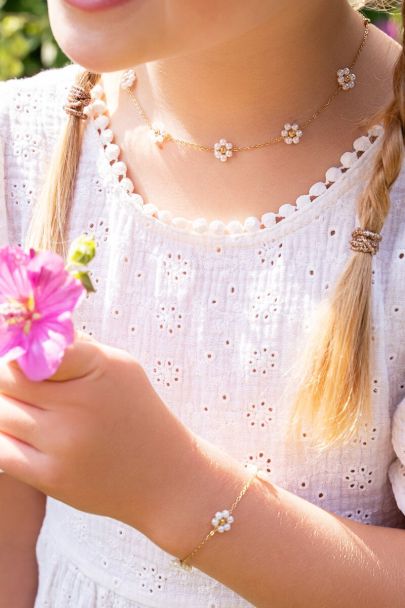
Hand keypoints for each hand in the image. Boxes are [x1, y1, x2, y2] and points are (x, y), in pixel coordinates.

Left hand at [0, 332, 199, 538]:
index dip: (20, 348)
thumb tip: (28, 333)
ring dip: (6, 408)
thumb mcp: (119, 367)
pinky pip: (1, 450)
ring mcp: (62, 443)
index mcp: (98, 368)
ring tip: (26, 408)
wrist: (163, 476)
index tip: (21, 352)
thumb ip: (76, 348)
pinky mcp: (50, 477)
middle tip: (18, 381)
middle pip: (6, 380)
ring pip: (1, 413)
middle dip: (6, 377)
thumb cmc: (137, 412)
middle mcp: (79, 405)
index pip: (35, 346)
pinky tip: (21, 434)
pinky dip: (5, 438)